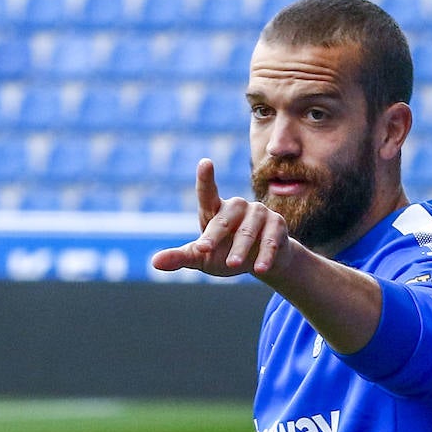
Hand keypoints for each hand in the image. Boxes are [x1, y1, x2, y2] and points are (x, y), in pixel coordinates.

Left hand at [150, 159, 293, 280]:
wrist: (262, 263)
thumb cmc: (226, 255)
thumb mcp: (202, 258)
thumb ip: (180, 258)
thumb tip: (154, 263)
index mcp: (215, 210)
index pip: (208, 192)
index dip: (206, 177)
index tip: (205, 162)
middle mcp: (237, 207)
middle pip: (225, 218)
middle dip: (215, 235)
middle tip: (205, 250)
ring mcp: (259, 214)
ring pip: (249, 231)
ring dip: (241, 249)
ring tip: (235, 266)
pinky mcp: (277, 225)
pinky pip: (271, 241)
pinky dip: (265, 256)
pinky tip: (259, 269)